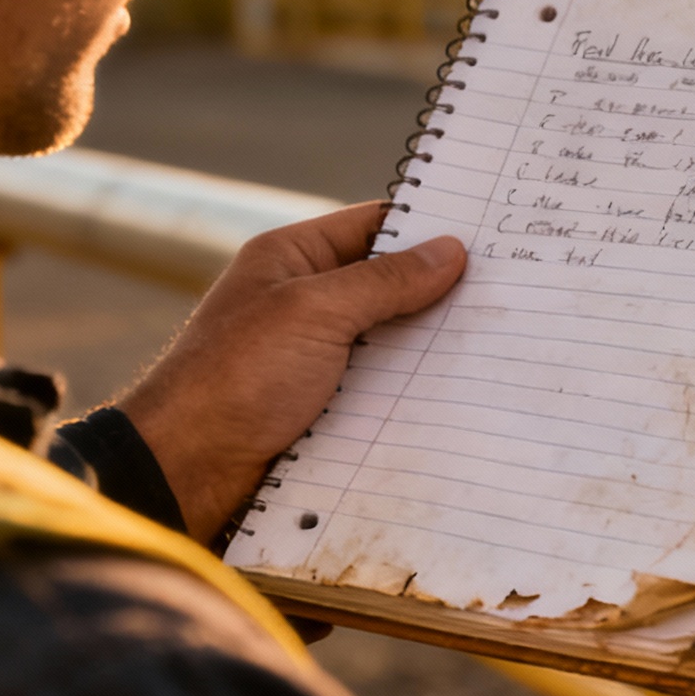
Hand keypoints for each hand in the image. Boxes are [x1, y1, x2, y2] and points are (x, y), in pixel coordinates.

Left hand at [114, 203, 464, 539]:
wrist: (185, 471)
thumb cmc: (236, 377)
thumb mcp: (314, 311)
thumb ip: (384, 280)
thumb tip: (450, 251)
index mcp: (291, 258)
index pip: (374, 224)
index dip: (428, 227)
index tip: (491, 233)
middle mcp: (303, 301)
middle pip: (387, 285)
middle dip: (439, 292)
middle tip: (509, 293)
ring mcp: (312, 356)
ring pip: (389, 341)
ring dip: (429, 348)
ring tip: (499, 344)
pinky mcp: (321, 406)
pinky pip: (379, 389)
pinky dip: (412, 391)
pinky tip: (459, 395)